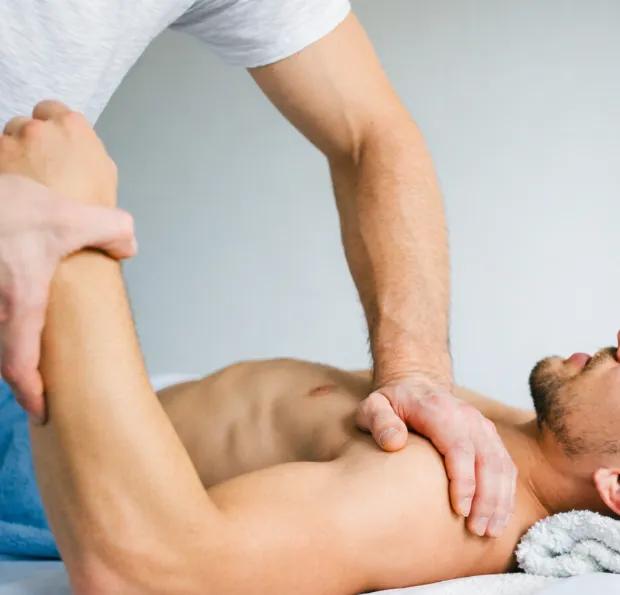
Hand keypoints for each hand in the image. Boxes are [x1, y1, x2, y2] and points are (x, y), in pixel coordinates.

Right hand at [0, 101, 135, 421]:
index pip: (19, 365)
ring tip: (28, 354)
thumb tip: (128, 247)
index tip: (42, 410)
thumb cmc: (5, 206)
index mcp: (18, 304)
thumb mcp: (68, 215)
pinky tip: (13, 306)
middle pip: (1, 358)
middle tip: (41, 385)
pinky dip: (3, 328)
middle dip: (21, 375)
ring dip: (9, 349)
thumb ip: (111, 230)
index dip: (31, 393)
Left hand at [356, 373, 516, 537]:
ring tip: (490, 531)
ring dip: (499, 499)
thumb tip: (394, 442)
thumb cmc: (392, 402)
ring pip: (500, 464)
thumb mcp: (373, 406)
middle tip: (478, 531)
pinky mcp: (489, 436)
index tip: (459, 510)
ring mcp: (481, 425)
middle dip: (486, 498)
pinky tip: (498, 517)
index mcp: (438, 409)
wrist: (414, 385)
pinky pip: (505, 464)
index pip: (459, 447)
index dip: (463, 480)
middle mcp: (466, 416)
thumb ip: (380, 421)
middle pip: (486, 459)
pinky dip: (505, 492)